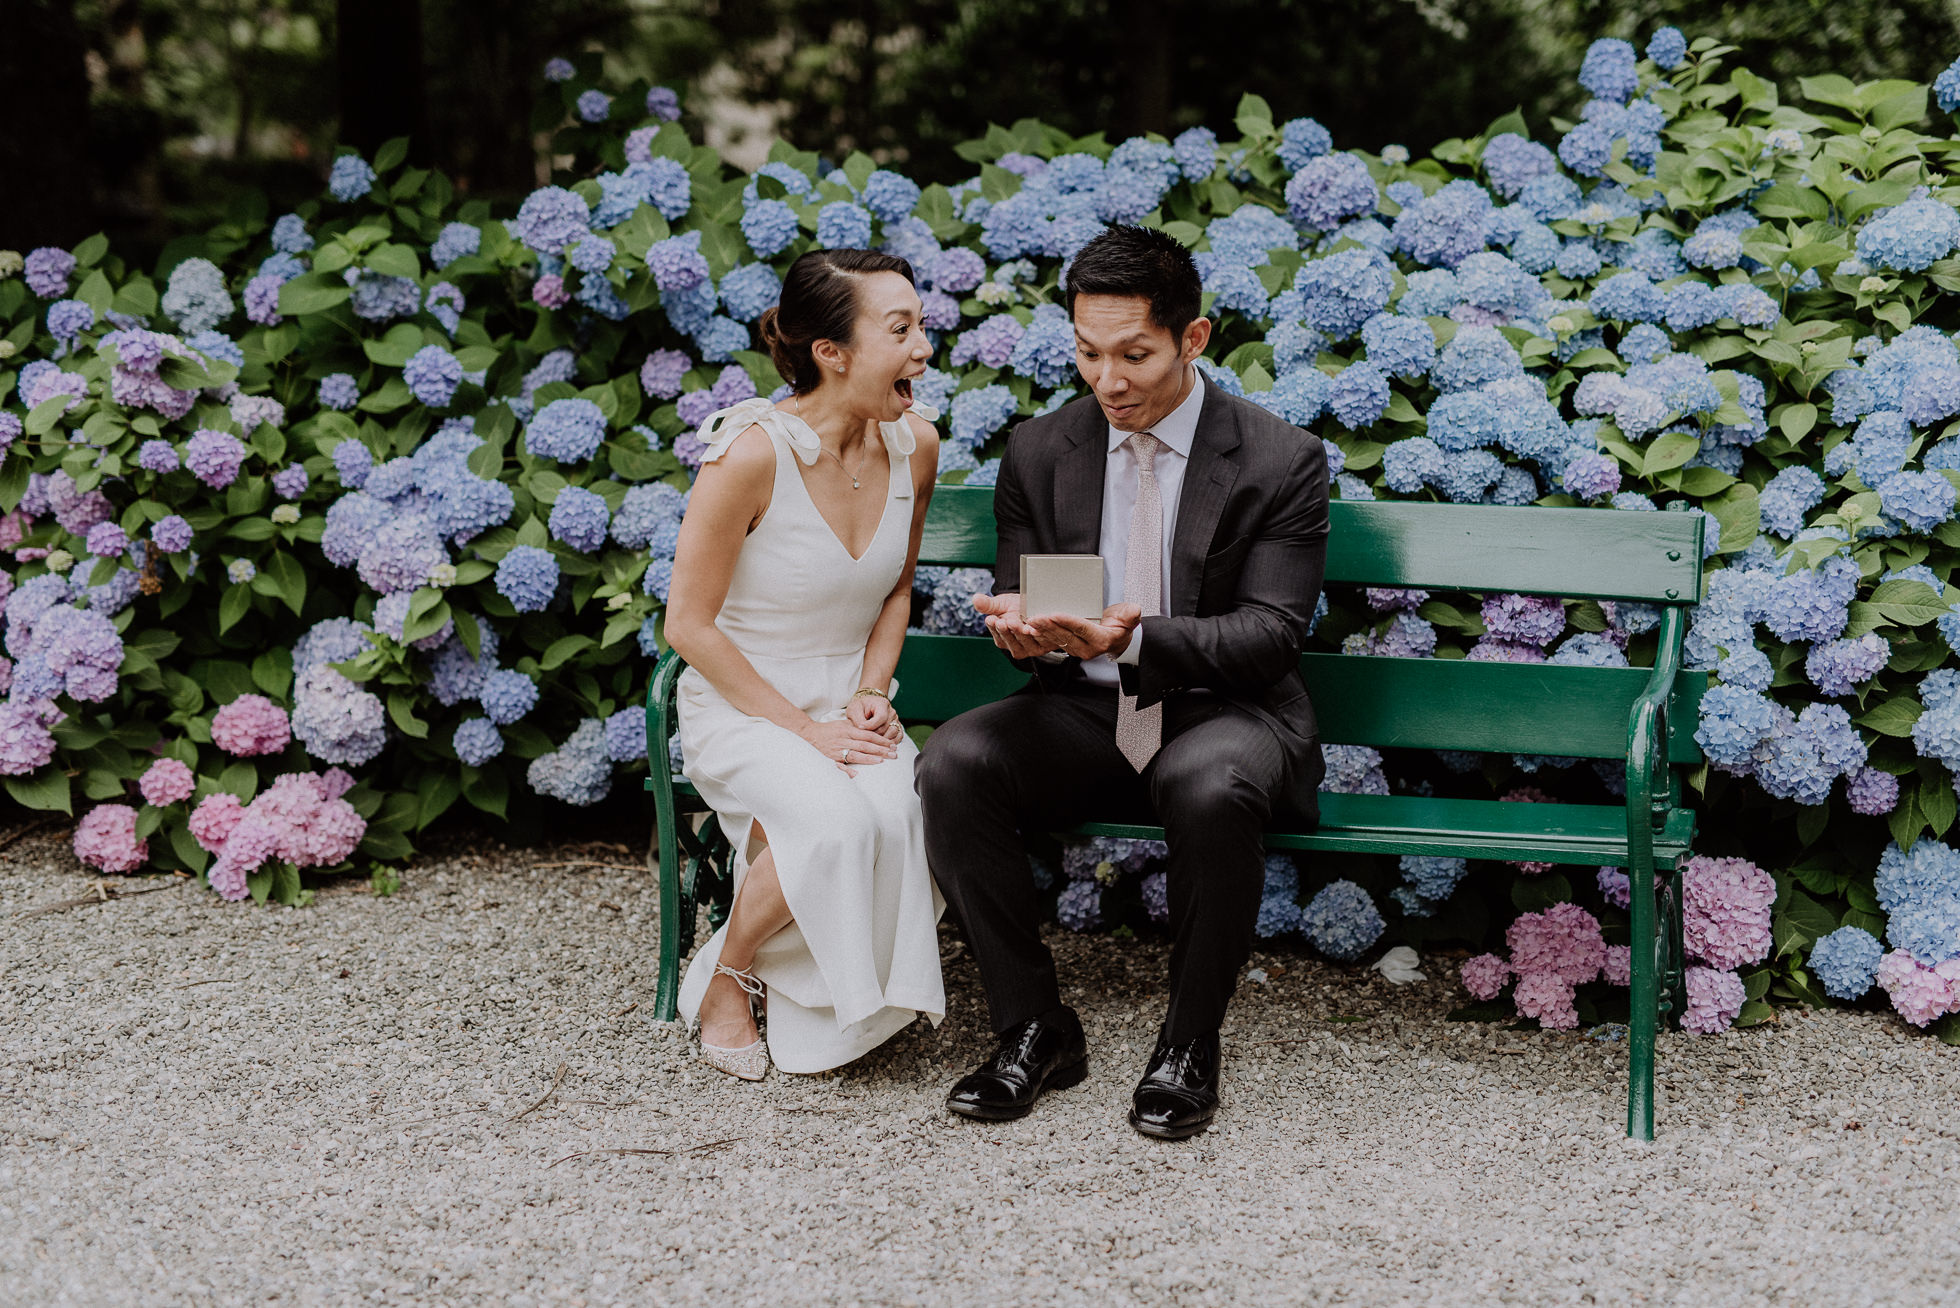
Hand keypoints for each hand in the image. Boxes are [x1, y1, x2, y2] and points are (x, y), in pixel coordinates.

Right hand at [799, 717, 899, 774]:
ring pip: (856, 754)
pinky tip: (856, 774)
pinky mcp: (831, 758)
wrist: (808, 734)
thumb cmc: (828, 729)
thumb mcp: (843, 723)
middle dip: (881, 749)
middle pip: (865, 745)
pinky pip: (839, 765)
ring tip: (882, 760)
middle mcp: (844, 739)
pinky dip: (847, 769)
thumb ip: (857, 726)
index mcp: (848, 729)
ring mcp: (837, 749)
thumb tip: (872, 729)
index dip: (881, 740)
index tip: (892, 744)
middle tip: (894, 754)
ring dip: (869, 758)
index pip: (869, 735)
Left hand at [847, 691, 902, 742]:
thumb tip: (862, 729)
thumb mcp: (854, 710)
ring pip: (891, 734)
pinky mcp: (898, 729)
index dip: (870, 725)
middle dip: (872, 734)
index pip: (881, 717)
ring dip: (880, 740)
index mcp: (882, 704)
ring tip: (869, 741)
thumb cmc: (860, 708)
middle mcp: (892, 712)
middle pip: (885, 728)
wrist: (866, 708)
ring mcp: (896, 721)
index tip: (860, 728)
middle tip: (862, 737)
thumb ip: (858, 719)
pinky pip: (897, 738)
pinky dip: (888, 743)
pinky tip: (878, 744)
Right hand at [972, 592, 1051, 660]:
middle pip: (1010, 640)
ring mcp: (1029, 647)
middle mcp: (1014, 646)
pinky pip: (1041, 640)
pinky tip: (1035, 627)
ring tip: (1018, 623)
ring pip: (1024, 641)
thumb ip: (988, 604)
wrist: (1036, 606)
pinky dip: (1038, 633)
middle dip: (1007, 631)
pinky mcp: (1044, 645)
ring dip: (1021, 633)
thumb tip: (975, 599)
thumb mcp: (1001, 604)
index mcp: (1001, 639)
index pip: (996, 634)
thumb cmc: (1016, 607)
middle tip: (1004, 621)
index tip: (991, 619)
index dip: (994, 627)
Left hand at [1026, 603, 1142, 661]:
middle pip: (1065, 634)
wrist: (1117, 638)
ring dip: (1042, 630)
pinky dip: (1043, 633)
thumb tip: (1133, 611)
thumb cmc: (1121, 625)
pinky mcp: (1069, 647)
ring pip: (1057, 639)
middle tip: (1035, 616)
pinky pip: (1054, 640)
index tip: (1055, 613)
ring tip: (1030, 620)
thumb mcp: (1130, 617)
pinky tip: (1032, 626)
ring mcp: (1077, 649)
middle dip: (1049, 625)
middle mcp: (1088, 648)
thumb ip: (1131, 614)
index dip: (1067, 621)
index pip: (1082, 628)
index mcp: (1101, 640)